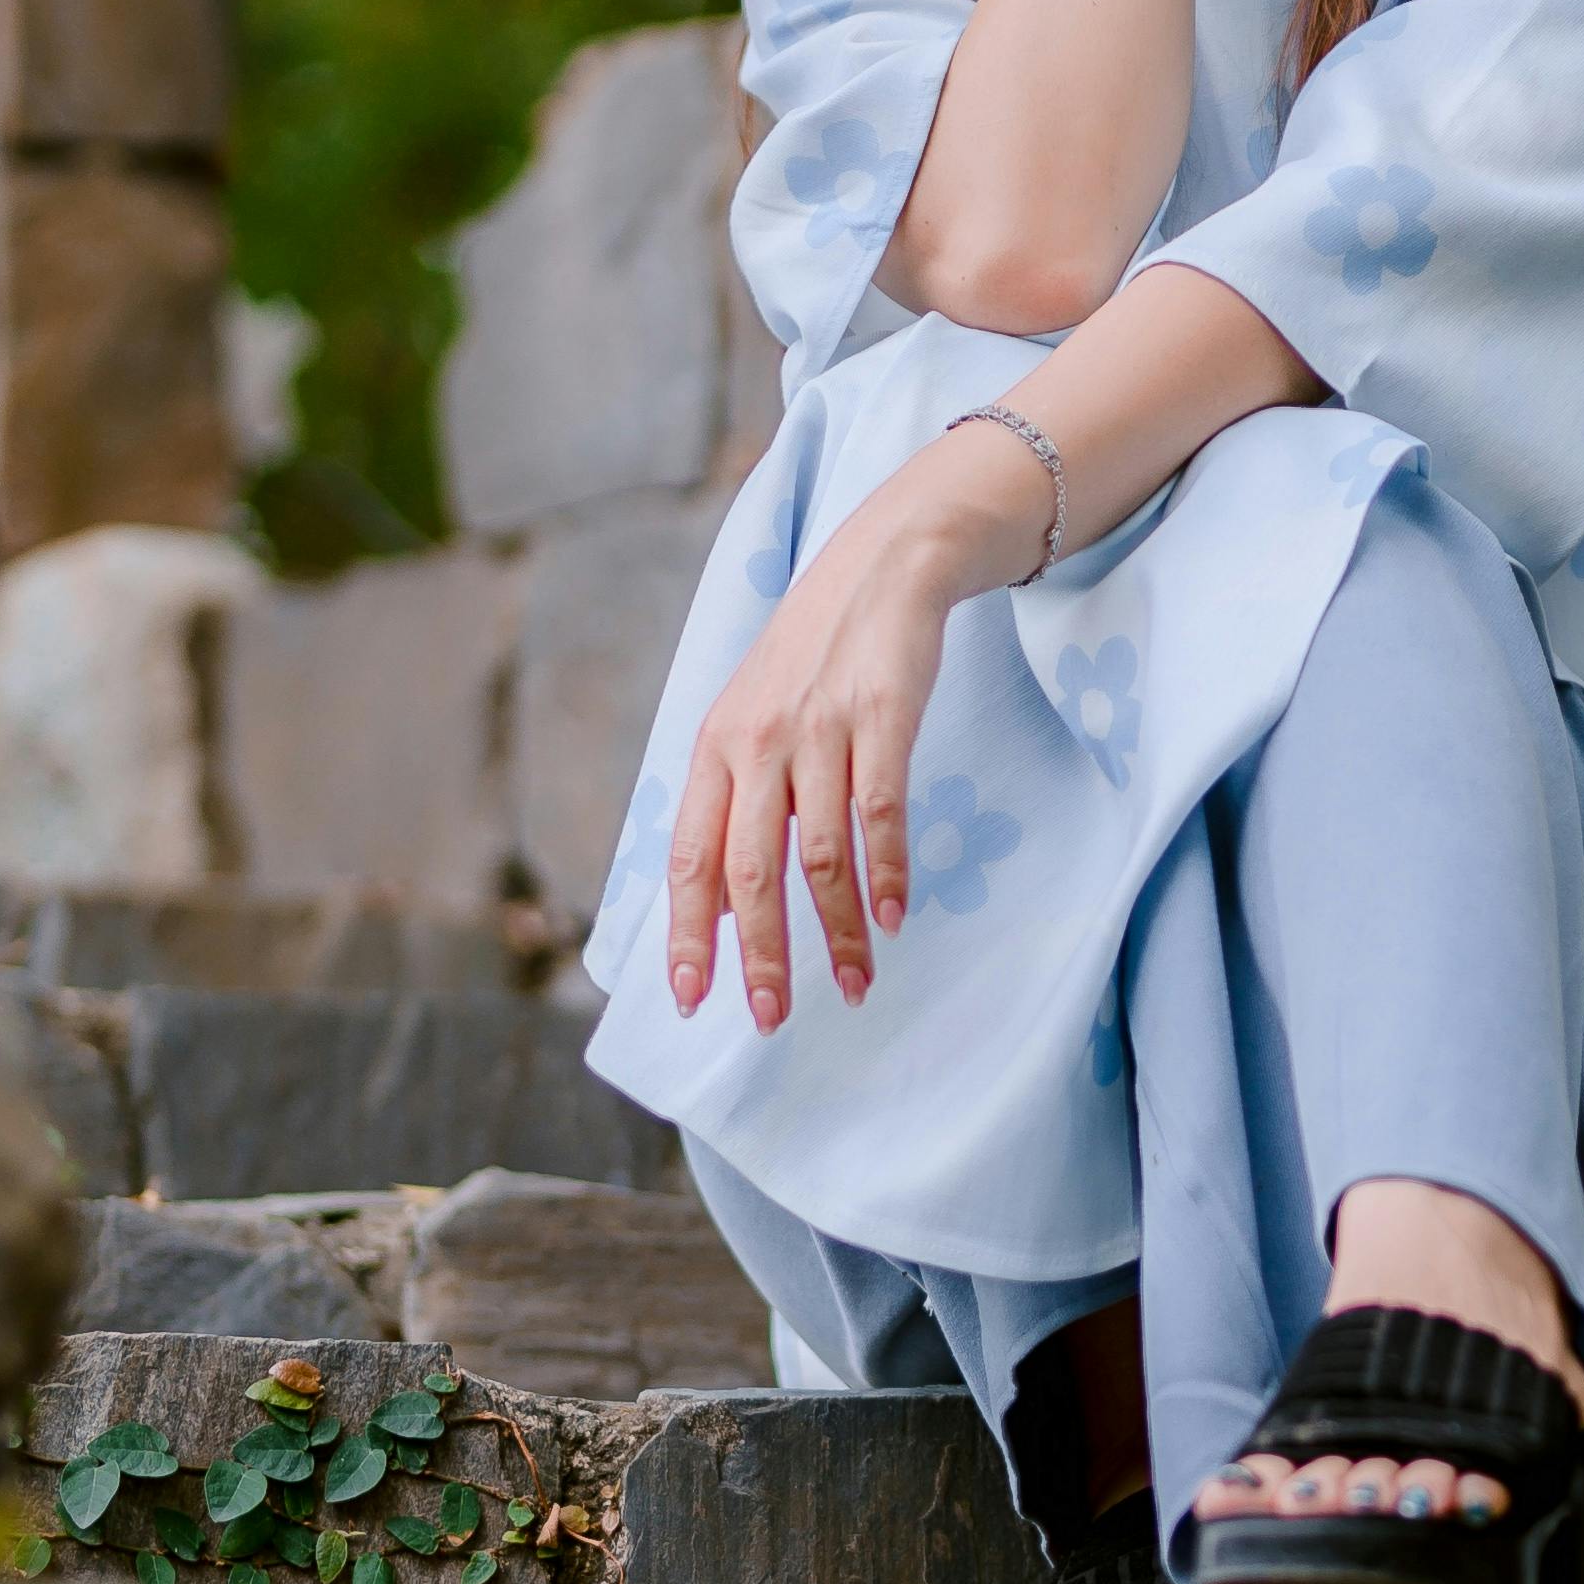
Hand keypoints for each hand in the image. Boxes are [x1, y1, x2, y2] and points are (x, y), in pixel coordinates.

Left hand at [664, 429, 1039, 1025]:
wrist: (882, 565)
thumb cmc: (815, 657)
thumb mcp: (754, 717)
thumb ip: (737, 798)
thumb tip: (725, 900)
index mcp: (713, 749)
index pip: (690, 859)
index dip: (690, 934)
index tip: (692, 1001)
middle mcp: (755, 743)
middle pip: (749, 871)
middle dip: (760, 955)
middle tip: (770, 1017)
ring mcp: (818, 730)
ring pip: (818, 856)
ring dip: (837, 932)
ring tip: (852, 986)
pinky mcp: (880, 717)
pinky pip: (879, 814)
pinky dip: (885, 874)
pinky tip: (893, 918)